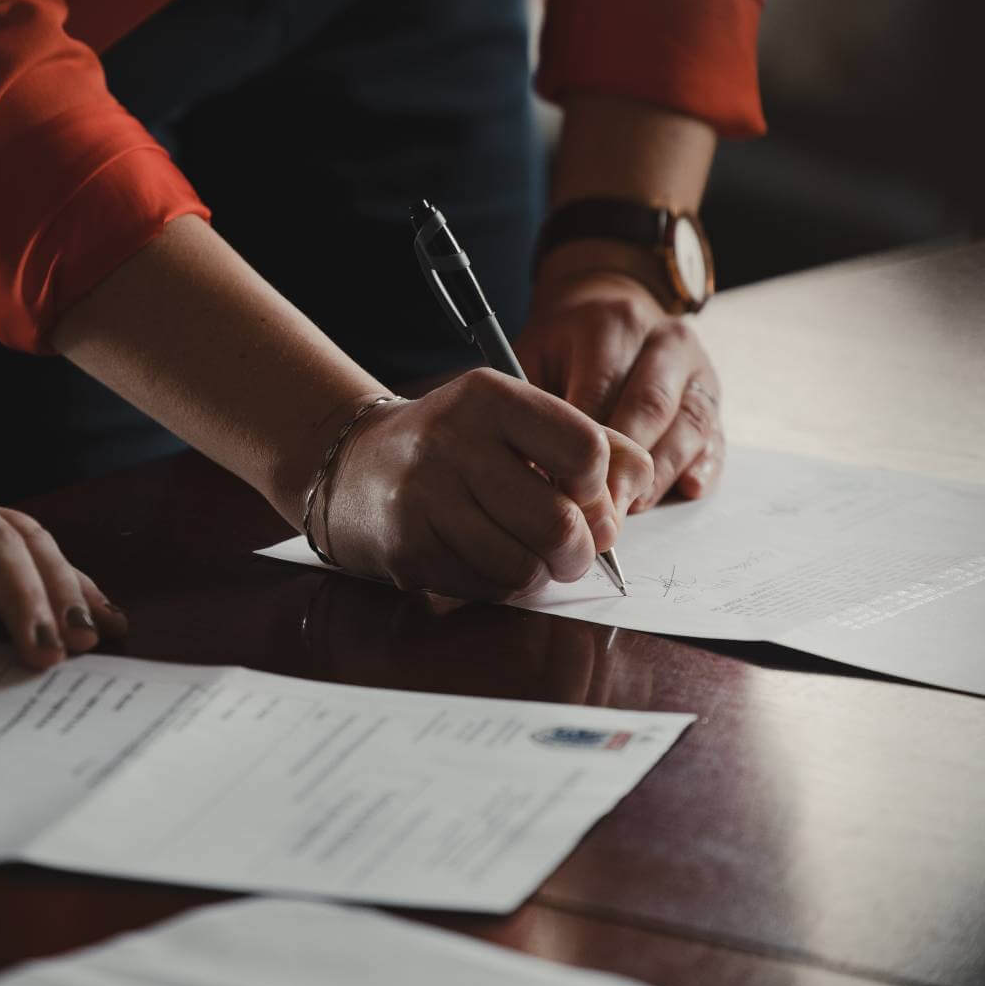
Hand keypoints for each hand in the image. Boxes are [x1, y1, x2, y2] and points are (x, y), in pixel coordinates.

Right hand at [315, 371, 653, 599]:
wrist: (352, 466)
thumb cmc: (454, 445)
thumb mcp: (516, 419)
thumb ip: (590, 443)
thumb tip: (632, 498)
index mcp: (489, 397)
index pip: (586, 451)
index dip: (599, 487)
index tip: (583, 494)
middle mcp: (452, 441)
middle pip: (561, 524)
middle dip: (580, 551)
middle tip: (571, 549)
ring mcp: (424, 497)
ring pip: (524, 567)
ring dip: (538, 573)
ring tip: (526, 554)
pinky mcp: (407, 548)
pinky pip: (485, 588)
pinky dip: (499, 585)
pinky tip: (482, 559)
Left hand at [516, 268, 723, 510]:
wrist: (607, 307)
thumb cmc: (562, 346)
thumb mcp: (533, 355)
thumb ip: (534, 405)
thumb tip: (533, 470)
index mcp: (614, 324)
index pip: (602, 391)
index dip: (583, 446)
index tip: (563, 488)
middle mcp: (665, 340)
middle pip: (651, 408)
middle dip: (625, 466)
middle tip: (600, 510)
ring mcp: (697, 368)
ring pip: (689, 425)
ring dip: (661, 473)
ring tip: (632, 508)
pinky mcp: (713, 396)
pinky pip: (716, 435)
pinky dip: (704, 466)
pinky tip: (687, 489)